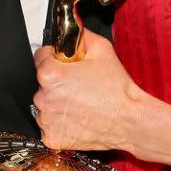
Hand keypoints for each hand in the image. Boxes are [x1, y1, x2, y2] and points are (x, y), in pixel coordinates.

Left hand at [33, 30, 139, 151]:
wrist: (129, 120)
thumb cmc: (117, 90)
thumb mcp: (102, 49)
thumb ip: (81, 35)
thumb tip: (73, 32)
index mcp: (50, 74)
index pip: (40, 57)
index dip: (55, 57)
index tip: (64, 63)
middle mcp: (44, 97)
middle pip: (43, 83)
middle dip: (58, 82)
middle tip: (79, 85)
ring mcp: (47, 120)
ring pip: (46, 105)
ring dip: (58, 103)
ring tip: (81, 103)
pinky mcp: (52, 137)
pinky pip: (50, 125)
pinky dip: (61, 123)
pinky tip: (78, 117)